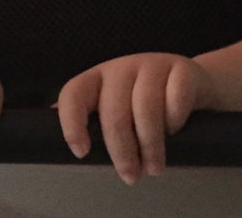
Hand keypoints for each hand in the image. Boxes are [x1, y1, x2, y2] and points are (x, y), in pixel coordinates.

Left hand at [56, 53, 215, 183]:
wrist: (194, 83)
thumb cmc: (148, 102)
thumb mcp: (116, 106)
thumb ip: (89, 119)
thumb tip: (47, 138)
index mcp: (98, 78)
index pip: (74, 93)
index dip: (72, 122)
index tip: (81, 152)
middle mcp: (122, 67)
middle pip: (114, 110)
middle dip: (121, 150)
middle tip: (130, 176)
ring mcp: (153, 65)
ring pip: (146, 107)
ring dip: (150, 144)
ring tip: (154, 167)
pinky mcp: (182, 69)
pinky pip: (175, 99)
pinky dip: (174, 120)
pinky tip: (175, 131)